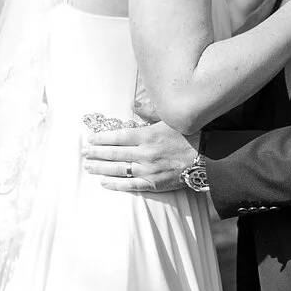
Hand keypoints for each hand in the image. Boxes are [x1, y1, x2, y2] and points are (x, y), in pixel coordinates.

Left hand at [82, 118, 202, 192]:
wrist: (207, 158)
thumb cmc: (188, 136)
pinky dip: (115, 184)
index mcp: (148, 136)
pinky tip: (103, 182)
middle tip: (83, 153)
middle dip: (96, 153)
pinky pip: (130, 186)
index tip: (89, 139)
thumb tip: (132, 105)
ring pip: (119, 170)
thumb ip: (149, 112)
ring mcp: (149, 170)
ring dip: (100, 168)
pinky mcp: (154, 184)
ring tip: (87, 167)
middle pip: (114, 154)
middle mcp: (146, 153)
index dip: (101, 138)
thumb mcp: (170, 119)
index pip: (118, 137)